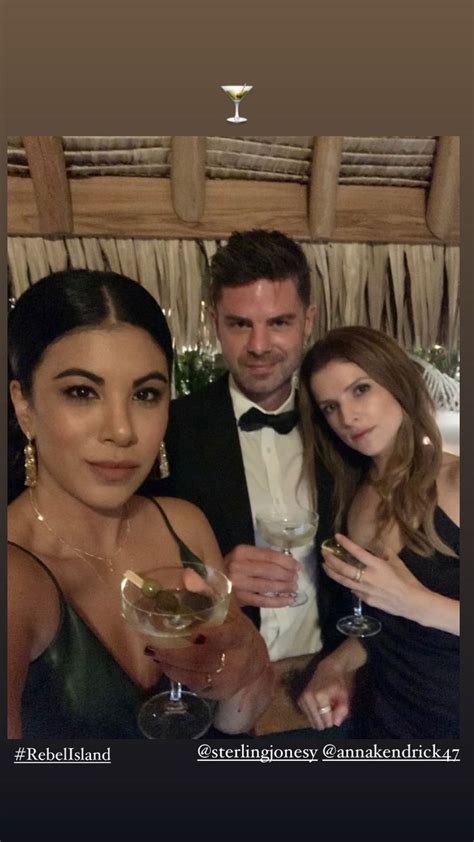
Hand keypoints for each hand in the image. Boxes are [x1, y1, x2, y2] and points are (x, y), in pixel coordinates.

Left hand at [144, 597, 270, 700]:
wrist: (254, 669)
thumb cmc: (236, 633)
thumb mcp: (228, 611)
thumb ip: (207, 593)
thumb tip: (187, 574)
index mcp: (239, 635)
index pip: (229, 636)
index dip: (214, 635)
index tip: (196, 632)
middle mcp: (234, 659)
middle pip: (204, 658)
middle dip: (177, 653)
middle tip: (153, 645)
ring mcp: (225, 678)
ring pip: (195, 674)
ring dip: (171, 664)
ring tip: (153, 652)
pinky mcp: (216, 691)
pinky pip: (193, 685)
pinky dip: (176, 674)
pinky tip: (164, 664)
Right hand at [225, 544, 299, 607]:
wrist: (211, 582)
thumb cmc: (232, 567)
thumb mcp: (244, 556)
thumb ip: (262, 556)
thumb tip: (288, 562)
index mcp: (241, 552)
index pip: (269, 556)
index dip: (286, 561)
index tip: (297, 566)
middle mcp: (239, 566)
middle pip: (270, 571)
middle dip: (287, 575)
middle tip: (296, 578)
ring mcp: (238, 584)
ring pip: (268, 586)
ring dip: (284, 587)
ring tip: (294, 588)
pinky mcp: (240, 599)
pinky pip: (263, 601)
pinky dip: (278, 601)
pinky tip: (288, 600)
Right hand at [297, 657, 355, 730]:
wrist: (327, 670)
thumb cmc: (338, 683)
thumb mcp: (344, 696)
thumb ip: (342, 711)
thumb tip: (336, 724)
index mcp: (319, 696)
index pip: (325, 720)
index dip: (332, 722)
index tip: (336, 717)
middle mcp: (308, 698)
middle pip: (316, 722)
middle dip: (325, 721)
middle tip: (331, 712)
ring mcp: (302, 699)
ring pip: (311, 720)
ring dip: (319, 718)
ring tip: (325, 708)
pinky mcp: (299, 701)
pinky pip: (307, 715)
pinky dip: (314, 714)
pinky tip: (319, 707)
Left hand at [321, 533, 428, 621]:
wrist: (412, 602)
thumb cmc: (407, 580)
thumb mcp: (397, 562)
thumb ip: (385, 552)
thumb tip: (377, 545)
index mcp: (376, 565)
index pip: (357, 552)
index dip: (346, 543)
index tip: (337, 536)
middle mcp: (368, 577)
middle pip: (343, 568)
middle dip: (331, 559)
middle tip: (324, 552)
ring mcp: (365, 590)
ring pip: (343, 580)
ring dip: (332, 572)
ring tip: (324, 565)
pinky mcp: (366, 600)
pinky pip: (353, 590)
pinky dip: (346, 584)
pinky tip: (341, 579)